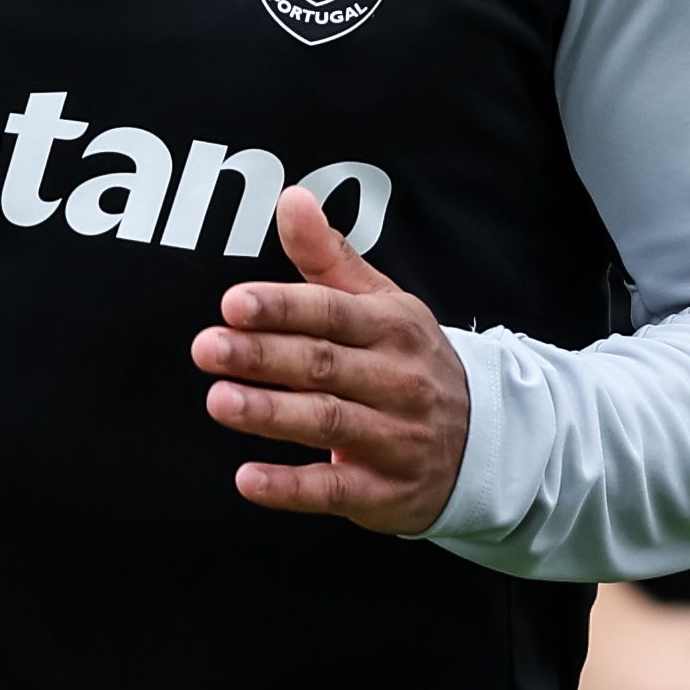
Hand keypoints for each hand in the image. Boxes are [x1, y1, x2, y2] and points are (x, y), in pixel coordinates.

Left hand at [201, 185, 472, 530]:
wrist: (482, 442)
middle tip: (207, 347)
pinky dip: (290, 487)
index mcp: (393, 327)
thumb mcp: (380, 304)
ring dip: (271, 413)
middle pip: (323, 364)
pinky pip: (335, 490)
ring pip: (328, 422)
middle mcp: (398, 380)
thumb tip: (291, 199)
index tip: (234, 303)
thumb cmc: (408, 363)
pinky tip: (248, 478)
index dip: (284, 307)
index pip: (333, 313)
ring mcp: (395, 438)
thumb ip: (328, 257)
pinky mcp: (384, 491)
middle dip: (263, 356)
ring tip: (219, 400)